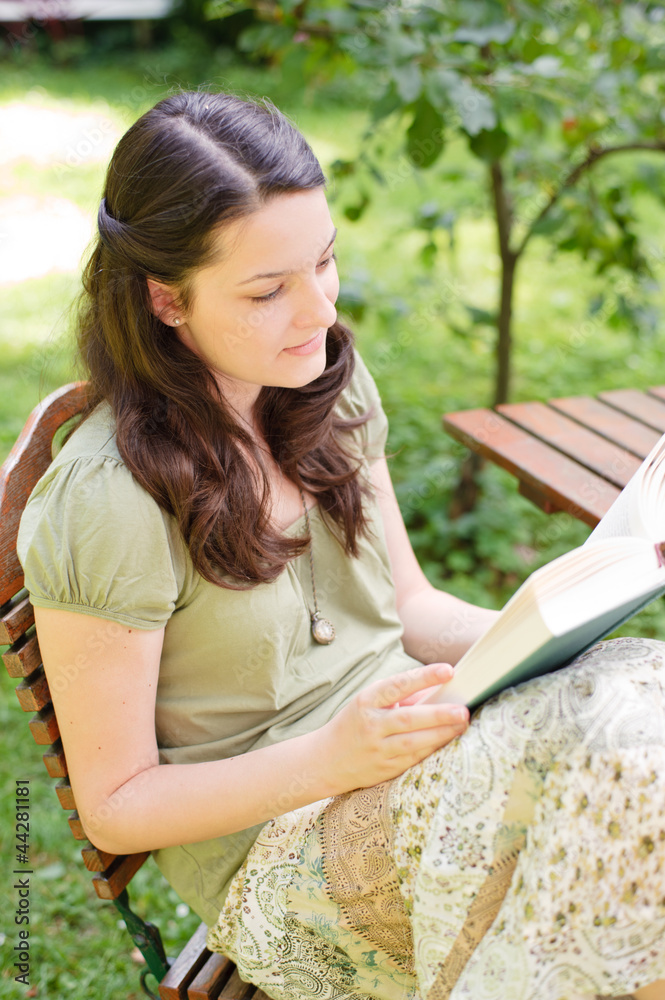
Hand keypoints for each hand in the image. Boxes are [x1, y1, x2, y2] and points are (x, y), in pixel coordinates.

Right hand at [316, 662, 468, 795]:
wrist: (325, 760)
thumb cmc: (354, 724)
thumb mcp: (370, 702)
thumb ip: (401, 696)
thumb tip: (436, 690)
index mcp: (366, 701)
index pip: (398, 685)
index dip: (424, 677)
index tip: (448, 670)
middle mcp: (371, 725)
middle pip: (409, 718)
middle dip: (439, 714)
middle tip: (462, 710)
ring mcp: (378, 749)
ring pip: (414, 742)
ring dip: (442, 733)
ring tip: (462, 724)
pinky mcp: (385, 769)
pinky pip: (414, 758)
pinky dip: (432, 748)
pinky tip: (448, 741)